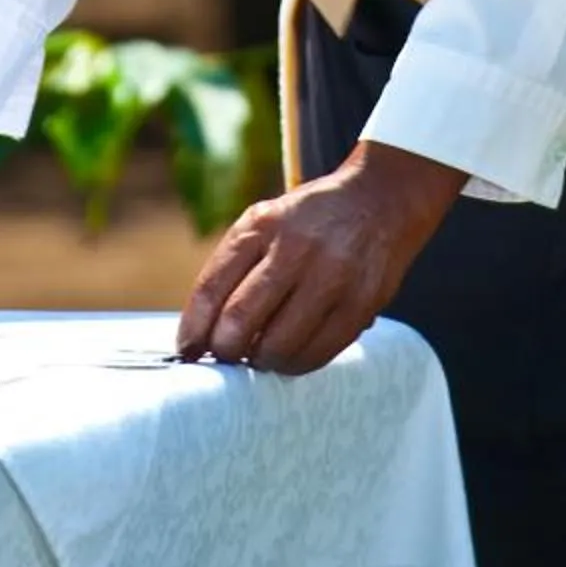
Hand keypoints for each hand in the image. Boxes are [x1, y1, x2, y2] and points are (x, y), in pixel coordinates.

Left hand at [176, 141, 464, 374]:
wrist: (379, 202)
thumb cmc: (308, 222)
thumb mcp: (265, 221)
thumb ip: (233, 268)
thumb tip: (200, 335)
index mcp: (261, 225)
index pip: (211, 288)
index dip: (193, 329)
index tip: (186, 350)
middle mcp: (293, 248)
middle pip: (238, 323)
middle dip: (224, 351)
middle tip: (226, 357)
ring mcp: (329, 277)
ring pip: (276, 347)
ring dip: (261, 362)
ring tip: (260, 355)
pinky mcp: (358, 305)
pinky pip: (315, 354)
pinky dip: (294, 365)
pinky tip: (290, 356)